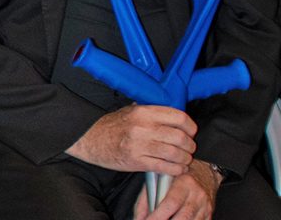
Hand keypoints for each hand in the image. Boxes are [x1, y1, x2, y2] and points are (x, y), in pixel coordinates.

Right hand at [67, 105, 196, 175]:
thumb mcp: (129, 111)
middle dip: (189, 146)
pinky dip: (176, 170)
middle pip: (180, 137)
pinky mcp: (136, 161)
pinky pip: (164, 167)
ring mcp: (139, 145)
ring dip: (185, 159)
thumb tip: (172, 112)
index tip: (191, 132)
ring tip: (184, 160)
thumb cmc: (112, 126)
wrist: (90, 139)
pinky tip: (178, 169)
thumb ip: (151, 111)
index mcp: (143, 112)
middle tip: (188, 148)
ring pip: (175, 154)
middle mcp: (142, 127)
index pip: (179, 117)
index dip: (190, 126)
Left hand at [135, 159, 218, 219]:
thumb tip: (139, 217)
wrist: (205, 174)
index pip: (171, 202)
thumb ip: (147, 197)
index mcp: (185, 183)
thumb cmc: (179, 176)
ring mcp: (206, 206)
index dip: (158, 215)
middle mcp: (198, 195)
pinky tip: (175, 219)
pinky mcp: (209, 214)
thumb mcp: (160, 180)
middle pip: (183, 217)